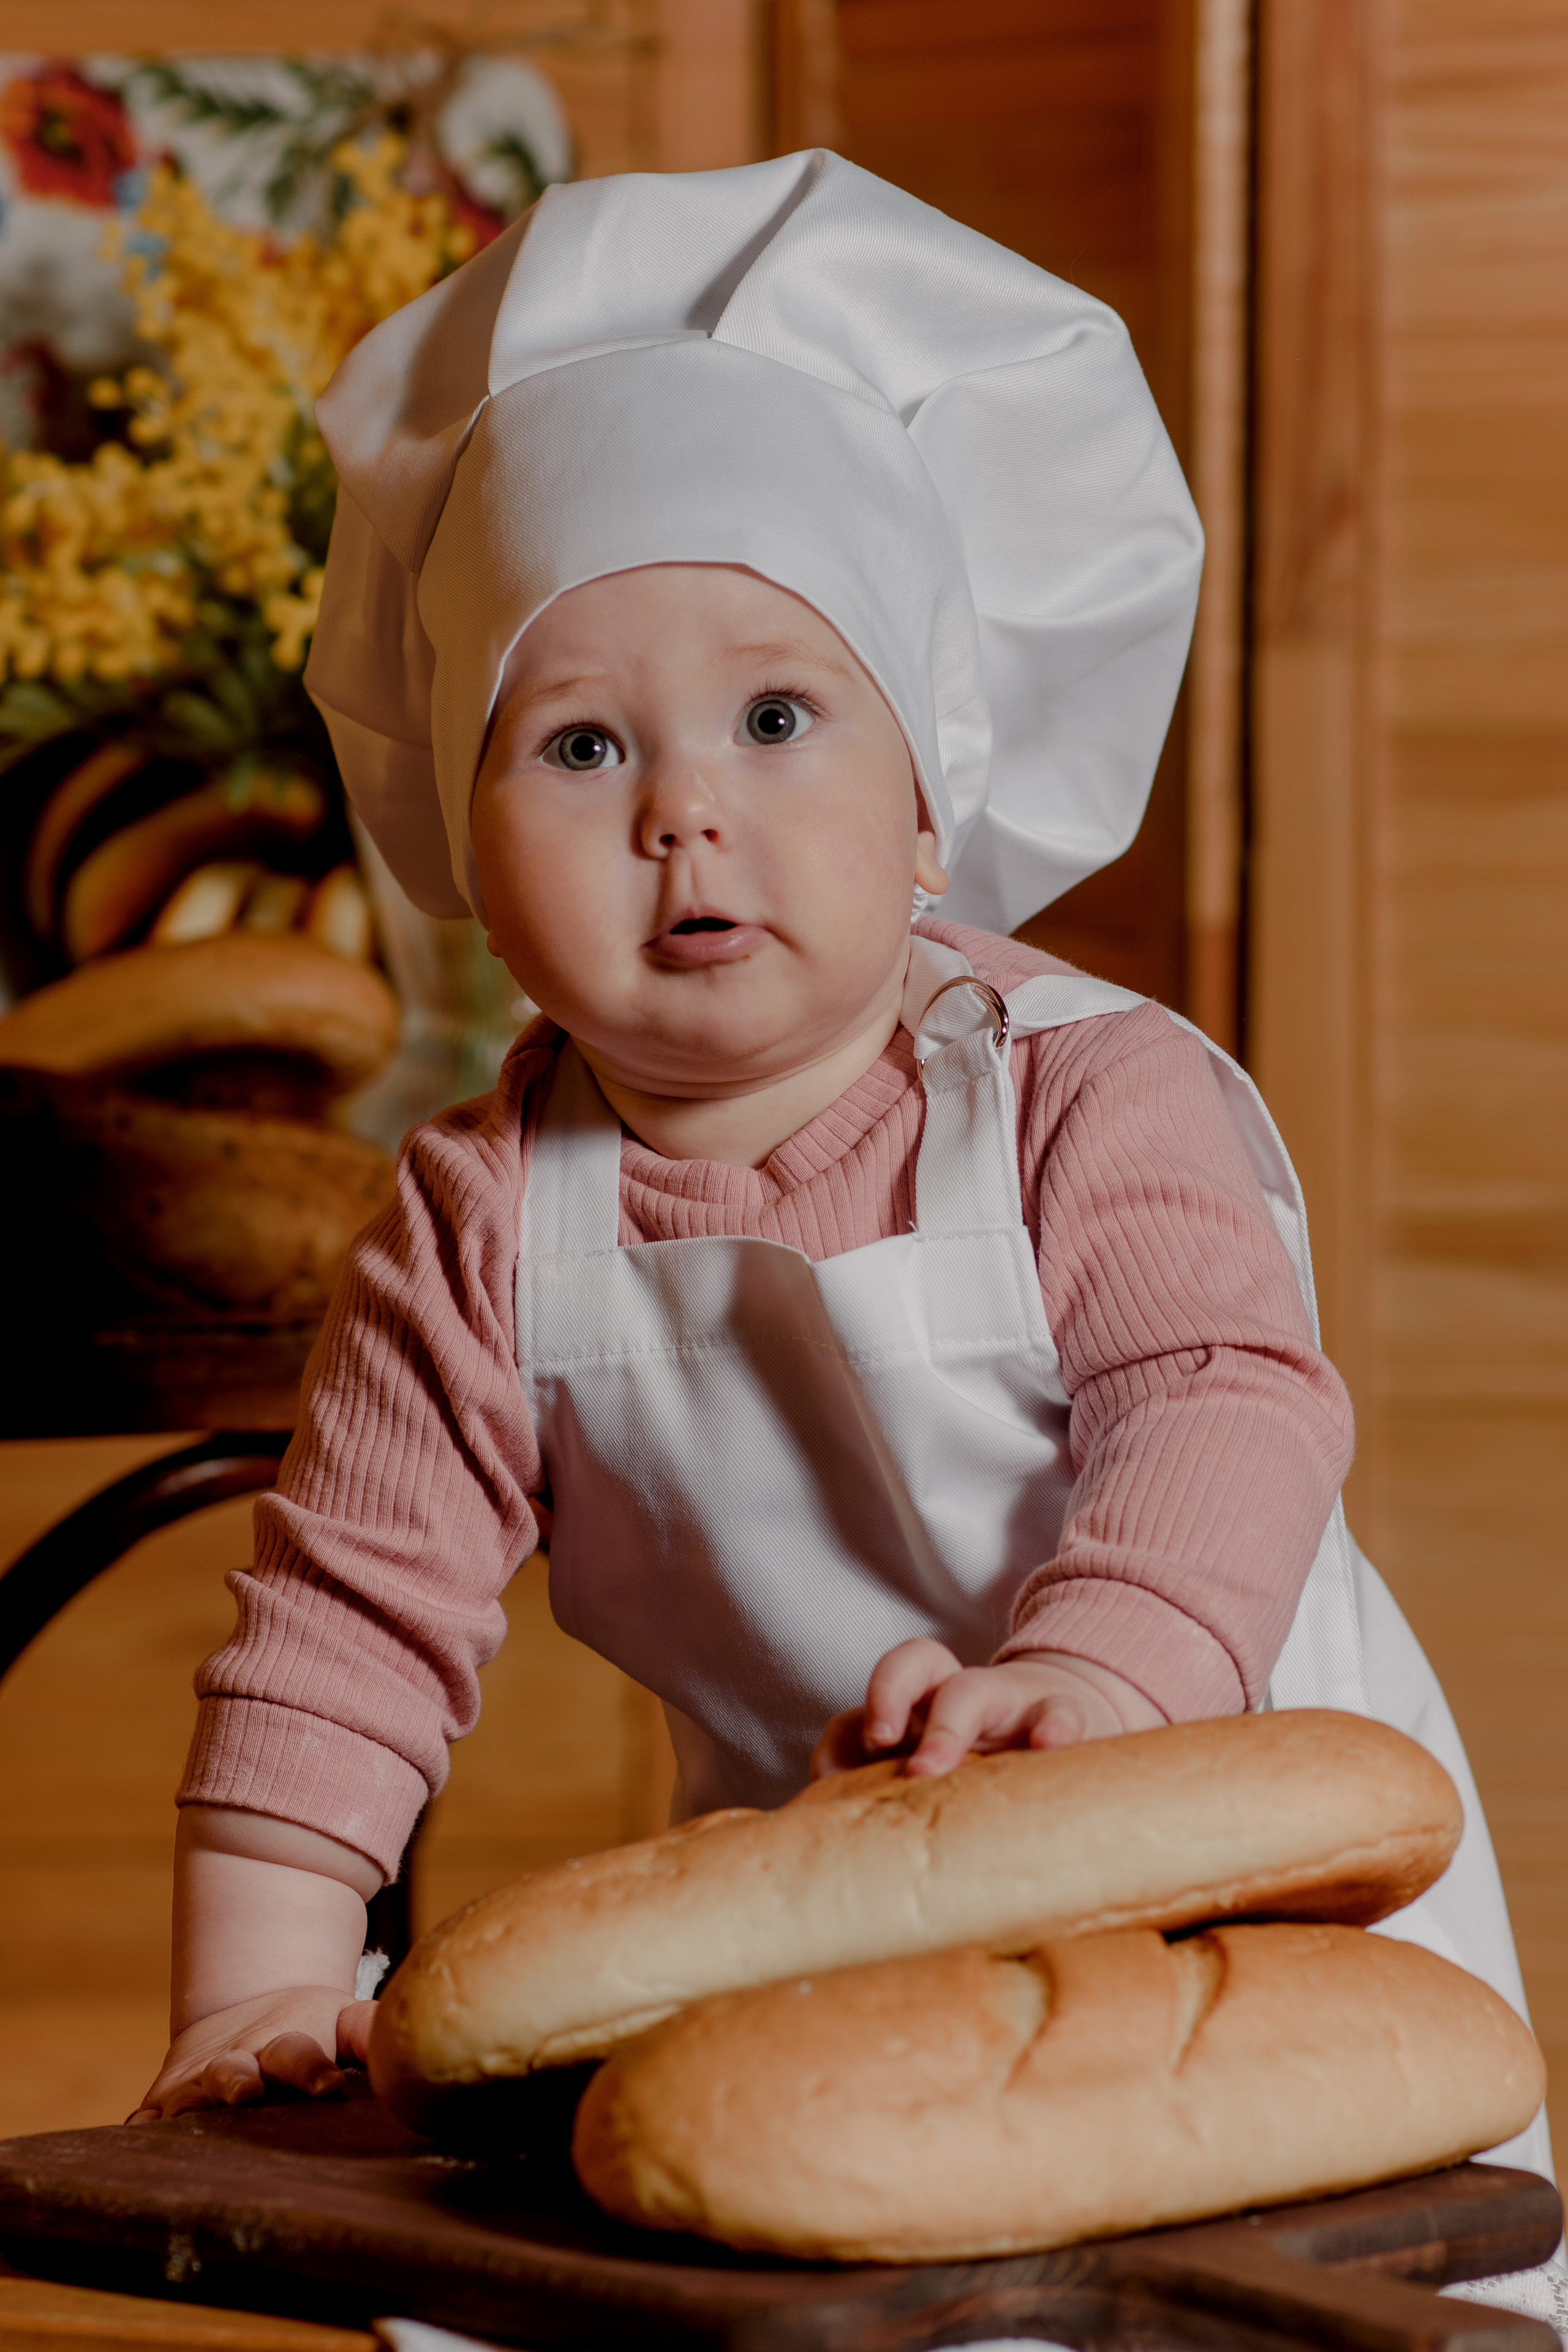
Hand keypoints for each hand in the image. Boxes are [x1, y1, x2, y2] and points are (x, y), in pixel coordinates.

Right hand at [131, 1987, 376, 2121]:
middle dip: (238, 2082)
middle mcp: (237, 2063)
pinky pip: (145, 2119)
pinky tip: (135, 2144)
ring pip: (187, 2097)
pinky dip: (140, 2132)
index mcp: (284, 2044)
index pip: (300, 2054)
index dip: (313, 2070)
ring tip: (184, 2124)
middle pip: (235, 2071)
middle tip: (246, 2093)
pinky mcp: (164, 2101)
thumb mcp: (342, 2021)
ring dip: (187, 2108)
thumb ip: (369, 2032)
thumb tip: (410, 2047)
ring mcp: (197, 2083)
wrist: (248, 2010)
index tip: (331, 2087)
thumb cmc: (311, 2027)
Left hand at [811, 1639, 1164, 1780]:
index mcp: (924, 1705)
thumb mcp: (944, 1772)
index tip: (830, 1776)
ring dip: (945, 1726)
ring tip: (931, 1768)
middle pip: (915, 1665)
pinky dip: (1053, 1727)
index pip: (871, 1695)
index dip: (848, 1726)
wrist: (1076, 1725)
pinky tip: (1047, 1748)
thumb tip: (839, 1845)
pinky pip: (1059, 1714)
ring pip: (970, 1689)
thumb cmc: (993, 1762)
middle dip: (886, 1697)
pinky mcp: (1064, 1717)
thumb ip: (892, 1792)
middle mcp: (958, 1694)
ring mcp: (1008, 1702)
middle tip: (877, 1746)